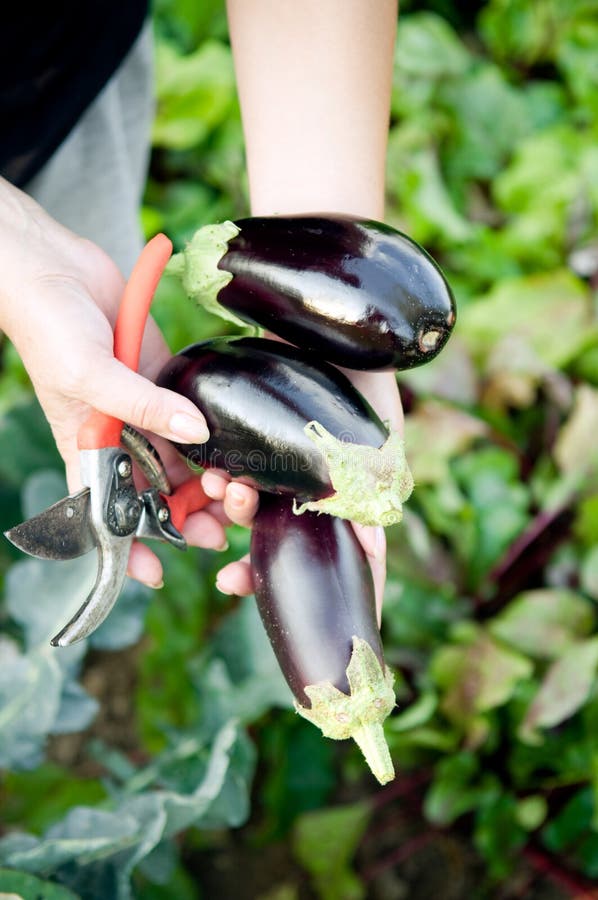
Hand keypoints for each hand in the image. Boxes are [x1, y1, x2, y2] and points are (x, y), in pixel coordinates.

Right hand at [0, 179, 226, 586]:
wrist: (57, 269)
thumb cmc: (51, 329)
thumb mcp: (91, 376)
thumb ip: (143, 406)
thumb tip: (196, 431)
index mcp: (89, 448)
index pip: (109, 510)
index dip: (129, 545)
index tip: (154, 574)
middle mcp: (119, 436)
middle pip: (155, 491)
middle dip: (185, 517)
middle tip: (221, 531)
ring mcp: (145, 408)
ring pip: (180, 458)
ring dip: (205, 482)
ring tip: (235, 496)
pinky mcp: (165, 377)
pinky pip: (193, 415)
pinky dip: (211, 436)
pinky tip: (234, 451)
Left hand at [205, 369, 403, 619]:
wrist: (329, 321)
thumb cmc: (364, 379)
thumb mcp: (378, 437)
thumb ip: (374, 490)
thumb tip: (375, 549)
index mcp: (358, 496)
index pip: (358, 561)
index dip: (348, 598)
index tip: (332, 633)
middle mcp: (324, 489)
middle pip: (294, 547)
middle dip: (260, 563)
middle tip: (230, 578)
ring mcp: (294, 469)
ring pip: (261, 514)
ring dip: (237, 514)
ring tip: (221, 494)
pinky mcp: (266, 446)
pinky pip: (241, 476)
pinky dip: (225, 483)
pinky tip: (211, 478)